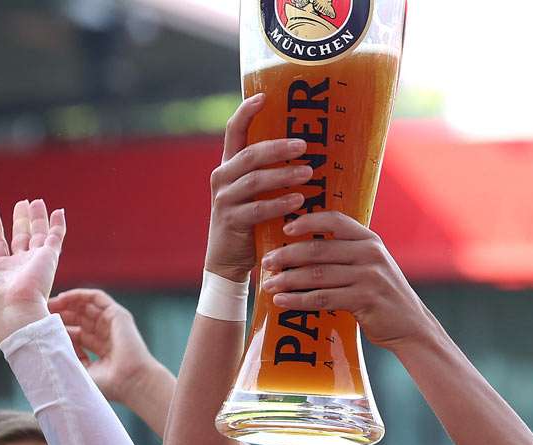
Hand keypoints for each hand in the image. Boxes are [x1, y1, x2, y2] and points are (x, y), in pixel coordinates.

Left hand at [0, 200, 65, 342]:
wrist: (15, 313)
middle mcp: (19, 265)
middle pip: (20, 237)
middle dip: (19, 220)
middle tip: (21, 203)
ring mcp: (35, 261)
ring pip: (38, 234)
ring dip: (37, 218)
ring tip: (36, 201)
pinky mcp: (48, 258)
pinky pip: (55, 238)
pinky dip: (58, 225)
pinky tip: (59, 211)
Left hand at [48, 288, 161, 403]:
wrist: (131, 382)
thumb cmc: (108, 384)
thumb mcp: (81, 370)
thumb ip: (67, 358)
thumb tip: (44, 348)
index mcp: (99, 352)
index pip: (75, 336)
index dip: (58, 331)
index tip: (40, 329)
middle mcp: (106, 337)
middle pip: (79, 320)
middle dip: (59, 315)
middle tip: (39, 313)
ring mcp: (113, 325)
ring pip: (86, 307)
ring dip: (66, 303)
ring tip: (47, 304)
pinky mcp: (118, 315)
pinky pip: (97, 297)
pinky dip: (80, 295)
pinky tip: (63, 297)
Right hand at [205, 93, 309, 281]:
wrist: (226, 260)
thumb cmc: (251, 223)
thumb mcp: (257, 194)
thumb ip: (271, 175)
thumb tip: (309, 155)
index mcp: (229, 166)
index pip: (234, 131)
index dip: (247, 112)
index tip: (264, 97)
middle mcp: (223, 177)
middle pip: (250, 154)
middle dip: (278, 148)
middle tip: (304, 145)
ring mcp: (225, 199)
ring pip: (255, 180)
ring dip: (284, 175)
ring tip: (309, 172)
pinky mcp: (231, 221)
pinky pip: (258, 209)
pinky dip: (279, 204)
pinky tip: (299, 201)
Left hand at [262, 211, 440, 352]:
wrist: (411, 326)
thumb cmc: (384, 295)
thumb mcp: (372, 266)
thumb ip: (348, 253)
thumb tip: (302, 249)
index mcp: (370, 240)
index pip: (335, 221)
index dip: (307, 221)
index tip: (285, 229)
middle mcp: (370, 255)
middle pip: (319, 249)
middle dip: (287, 255)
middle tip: (266, 262)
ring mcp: (369, 277)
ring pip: (317, 275)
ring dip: (288, 280)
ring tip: (269, 285)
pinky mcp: (365, 300)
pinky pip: (323, 298)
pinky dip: (299, 300)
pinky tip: (282, 302)